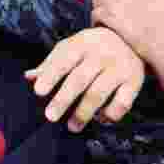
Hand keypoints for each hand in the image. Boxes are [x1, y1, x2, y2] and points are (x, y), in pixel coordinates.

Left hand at [25, 27, 144, 131]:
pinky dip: (110, 114)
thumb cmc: (93, 47)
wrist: (131, 37)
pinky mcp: (134, 81)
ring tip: (72, 127)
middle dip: (63, 99)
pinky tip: (100, 119)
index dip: (50, 76)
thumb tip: (28, 77)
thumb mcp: (72, 47)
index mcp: (82, 43)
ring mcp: (119, 67)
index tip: (38, 91)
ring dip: (84, 112)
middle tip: (50, 117)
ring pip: (99, 93)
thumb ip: (51, 63)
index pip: (63, 60)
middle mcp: (101, 54)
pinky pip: (122, 102)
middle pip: (79, 79)